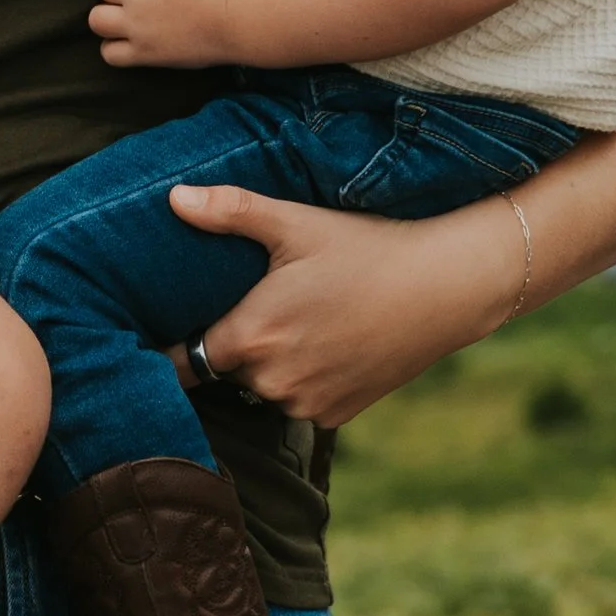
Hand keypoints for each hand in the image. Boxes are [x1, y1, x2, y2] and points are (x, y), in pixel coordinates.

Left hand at [165, 183, 523, 429]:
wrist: (447, 287)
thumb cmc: (369, 249)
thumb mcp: (297, 223)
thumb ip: (230, 212)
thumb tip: (173, 197)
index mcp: (249, 337)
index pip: (180, 362)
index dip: (170, 349)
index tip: (168, 333)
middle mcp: (270, 382)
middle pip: (225, 371)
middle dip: (234, 344)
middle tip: (259, 306)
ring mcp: (304, 404)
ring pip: (262, 388)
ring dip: (269, 364)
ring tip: (301, 322)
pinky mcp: (334, 417)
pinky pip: (299, 401)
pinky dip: (305, 380)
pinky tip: (330, 344)